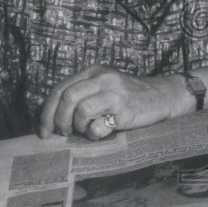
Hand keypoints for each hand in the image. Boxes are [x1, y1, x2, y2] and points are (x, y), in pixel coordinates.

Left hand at [39, 66, 190, 139]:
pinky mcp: (125, 109)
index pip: (59, 89)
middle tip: (64, 133)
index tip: (45, 131)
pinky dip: (94, 134)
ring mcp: (114, 93)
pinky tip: (102, 132)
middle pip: (67, 98)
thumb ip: (82, 94)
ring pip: (81, 110)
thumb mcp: (104, 86)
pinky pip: (98, 126)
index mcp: (93, 72)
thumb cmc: (129, 96)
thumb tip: (53, 118)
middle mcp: (102, 78)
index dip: (47, 113)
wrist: (162, 96)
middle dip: (59, 121)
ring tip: (87, 130)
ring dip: (78, 127)